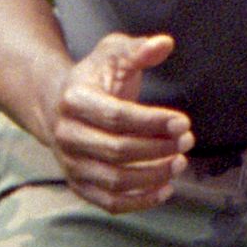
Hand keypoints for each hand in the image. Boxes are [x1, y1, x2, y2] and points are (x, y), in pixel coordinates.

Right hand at [40, 32, 190, 210]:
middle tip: (187, 141)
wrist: (59, 106)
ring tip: (180, 162)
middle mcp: (67, 135)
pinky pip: (109, 203)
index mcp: (74, 100)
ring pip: (115, 180)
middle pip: (118, 151)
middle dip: (158, 148)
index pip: (117, 116)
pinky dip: (140, 201)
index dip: (153, 122)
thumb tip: (163, 44)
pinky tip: (166, 188)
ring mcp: (71, 164)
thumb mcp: (113, 54)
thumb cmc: (96, 79)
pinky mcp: (80, 185)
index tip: (183, 122)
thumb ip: (138, 48)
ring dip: (153, 175)